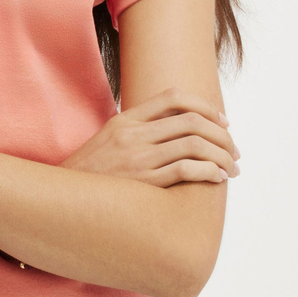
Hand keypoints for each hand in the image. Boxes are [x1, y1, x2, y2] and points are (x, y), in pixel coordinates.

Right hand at [59, 86, 239, 186]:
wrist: (63, 200)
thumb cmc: (91, 175)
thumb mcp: (108, 141)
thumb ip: (138, 130)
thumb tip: (176, 128)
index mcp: (125, 120)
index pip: (173, 97)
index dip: (205, 106)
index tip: (222, 122)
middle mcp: (133, 135)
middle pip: (191, 121)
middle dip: (222, 135)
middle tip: (234, 150)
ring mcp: (138, 158)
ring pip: (194, 145)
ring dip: (222, 156)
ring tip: (232, 168)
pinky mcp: (143, 183)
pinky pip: (186, 170)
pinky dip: (209, 171)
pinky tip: (217, 178)